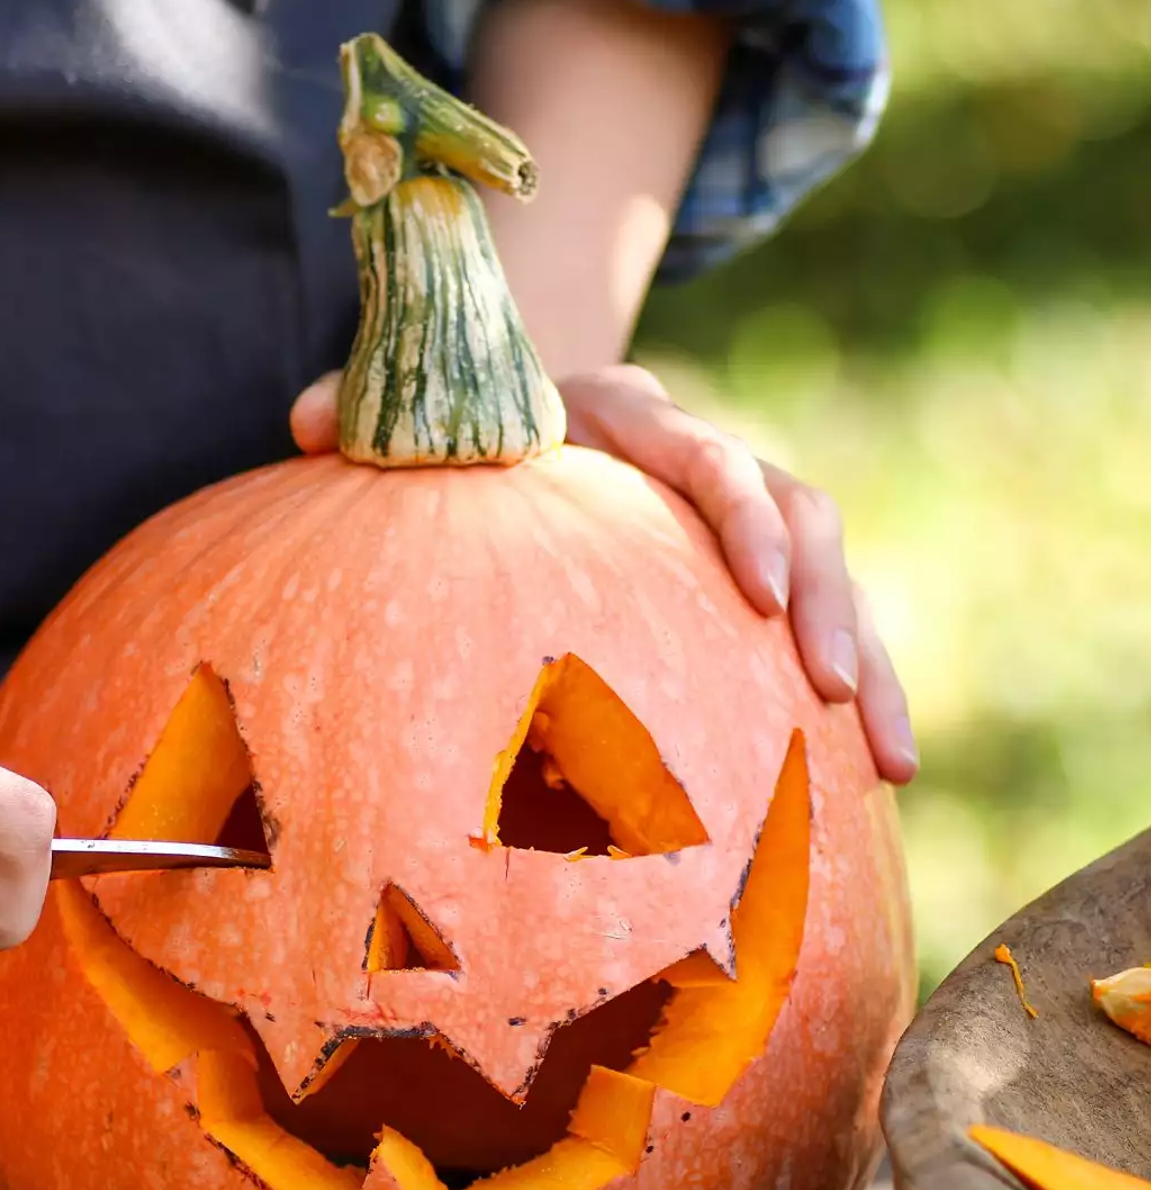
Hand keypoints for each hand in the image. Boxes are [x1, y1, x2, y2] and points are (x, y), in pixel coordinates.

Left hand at [292, 366, 917, 784]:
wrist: (530, 410)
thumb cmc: (468, 430)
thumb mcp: (421, 415)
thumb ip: (369, 413)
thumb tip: (302, 424)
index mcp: (624, 418)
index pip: (699, 454)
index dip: (736, 515)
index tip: (759, 589)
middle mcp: (697, 459)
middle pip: (791, 510)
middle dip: (822, 601)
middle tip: (829, 688)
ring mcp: (734, 521)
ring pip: (831, 575)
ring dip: (866, 661)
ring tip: (888, 762)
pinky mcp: (750, 576)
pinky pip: (818, 627)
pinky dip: (857, 691)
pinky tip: (872, 780)